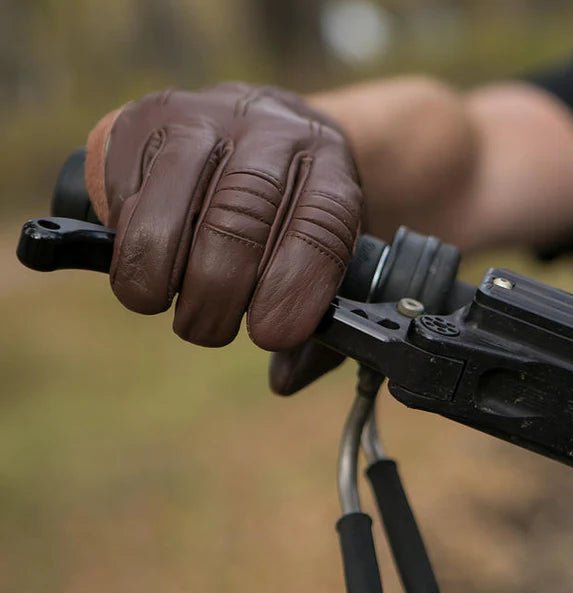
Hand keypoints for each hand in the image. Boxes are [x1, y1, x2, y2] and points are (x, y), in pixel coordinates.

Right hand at [85, 84, 361, 360]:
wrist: (251, 126)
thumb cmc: (287, 208)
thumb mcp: (319, 253)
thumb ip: (313, 320)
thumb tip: (285, 378)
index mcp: (328, 167)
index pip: (322, 224)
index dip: (296, 286)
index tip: (271, 334)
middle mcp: (272, 133)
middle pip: (243, 217)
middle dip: (219, 292)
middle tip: (209, 326)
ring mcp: (208, 119)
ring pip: (178, 206)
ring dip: (167, 276)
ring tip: (168, 301)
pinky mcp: (149, 120)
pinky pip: (130, 197)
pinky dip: (132, 250)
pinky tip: (148, 263)